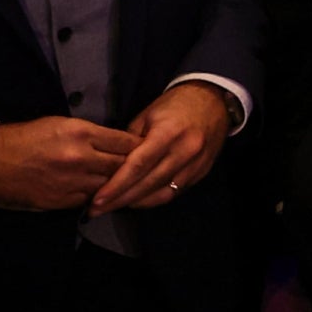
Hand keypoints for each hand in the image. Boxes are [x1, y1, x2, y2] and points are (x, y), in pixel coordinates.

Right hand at [0, 117, 136, 211]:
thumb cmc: (23, 138)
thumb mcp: (59, 124)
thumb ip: (90, 134)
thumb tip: (115, 143)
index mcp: (80, 133)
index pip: (126, 142)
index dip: (138, 146)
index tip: (146, 149)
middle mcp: (80, 157)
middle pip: (123, 165)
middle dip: (134, 167)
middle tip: (145, 169)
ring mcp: (71, 182)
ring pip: (110, 186)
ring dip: (118, 185)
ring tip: (128, 184)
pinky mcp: (62, 201)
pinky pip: (90, 200)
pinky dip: (98, 197)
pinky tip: (103, 195)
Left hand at [91, 84, 232, 213]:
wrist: (214, 101)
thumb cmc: (174, 105)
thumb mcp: (146, 116)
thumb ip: (130, 143)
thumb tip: (112, 166)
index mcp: (168, 134)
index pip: (138, 166)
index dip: (116, 185)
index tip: (97, 199)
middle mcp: (185, 151)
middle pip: (149, 183)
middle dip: (121, 199)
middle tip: (97, 210)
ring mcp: (197, 163)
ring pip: (163, 192)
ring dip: (137, 202)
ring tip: (114, 207)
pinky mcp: (203, 171)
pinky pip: (176, 191)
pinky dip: (155, 198)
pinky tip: (138, 201)